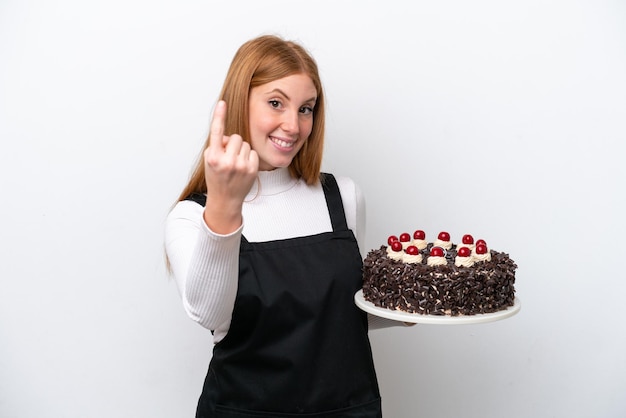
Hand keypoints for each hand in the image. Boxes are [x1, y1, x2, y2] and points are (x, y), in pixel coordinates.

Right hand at [202, 100, 258, 232]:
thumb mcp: (210, 160)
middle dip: (233, 144)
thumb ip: (217, 145)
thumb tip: (230, 137)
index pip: (216, 132)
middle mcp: (226, 161)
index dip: (219, 116)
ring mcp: (240, 166)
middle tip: (228, 156)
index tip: (222, 103)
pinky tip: (243, 168)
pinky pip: (253, 152)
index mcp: (213, 157)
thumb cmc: (216, 177)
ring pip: (245, 144)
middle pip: (236, 137)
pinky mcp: (252, 170)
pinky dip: (249, 157)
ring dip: (241, 150)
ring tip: (235, 163)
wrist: (225, 199)